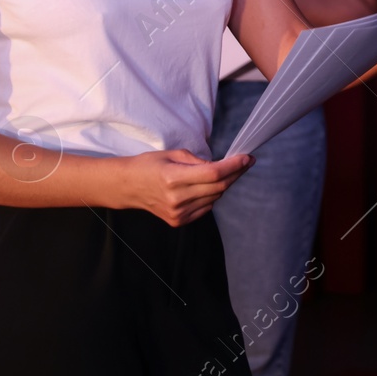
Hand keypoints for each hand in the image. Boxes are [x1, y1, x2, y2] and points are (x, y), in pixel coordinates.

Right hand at [120, 149, 252, 226]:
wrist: (128, 187)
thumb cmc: (149, 165)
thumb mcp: (173, 154)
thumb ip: (198, 161)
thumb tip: (221, 165)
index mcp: (174, 178)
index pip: (213, 173)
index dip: (234, 165)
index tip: (247, 158)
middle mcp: (177, 198)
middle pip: (219, 186)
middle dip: (235, 173)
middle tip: (245, 163)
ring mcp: (178, 213)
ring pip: (215, 197)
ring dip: (223, 184)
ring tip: (220, 173)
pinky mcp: (179, 221)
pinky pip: (206, 207)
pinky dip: (211, 196)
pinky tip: (204, 187)